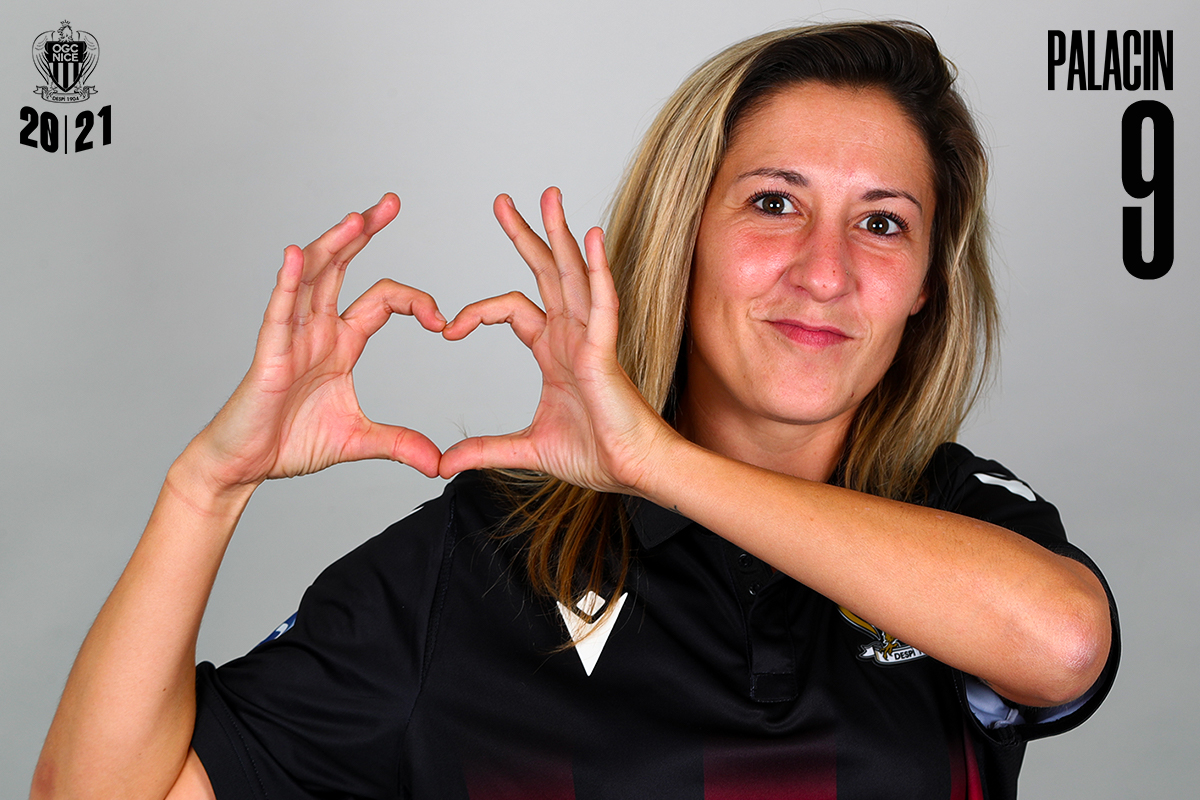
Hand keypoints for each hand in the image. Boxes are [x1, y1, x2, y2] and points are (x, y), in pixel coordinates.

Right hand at [188, 194, 446, 489]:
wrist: (244, 465)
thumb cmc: (290, 443)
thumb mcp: (358, 441)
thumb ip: (399, 444)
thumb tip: (438, 464)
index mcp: (340, 343)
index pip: (381, 301)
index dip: (414, 301)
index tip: (443, 320)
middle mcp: (316, 330)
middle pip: (343, 268)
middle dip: (365, 233)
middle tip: (391, 203)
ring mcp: (291, 338)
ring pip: (313, 279)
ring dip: (334, 245)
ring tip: (357, 218)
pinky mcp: (269, 354)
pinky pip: (278, 312)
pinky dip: (289, 282)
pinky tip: (298, 255)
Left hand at [438, 188, 676, 494]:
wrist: (632, 471)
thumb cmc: (595, 454)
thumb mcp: (525, 449)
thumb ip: (485, 450)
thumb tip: (444, 463)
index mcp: (553, 350)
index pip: (510, 309)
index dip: (476, 312)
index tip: (447, 330)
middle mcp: (571, 335)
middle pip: (544, 271)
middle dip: (524, 234)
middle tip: (501, 200)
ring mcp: (590, 338)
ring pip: (573, 274)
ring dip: (561, 233)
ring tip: (548, 195)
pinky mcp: (606, 351)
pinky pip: (603, 302)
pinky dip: (598, 269)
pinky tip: (592, 237)